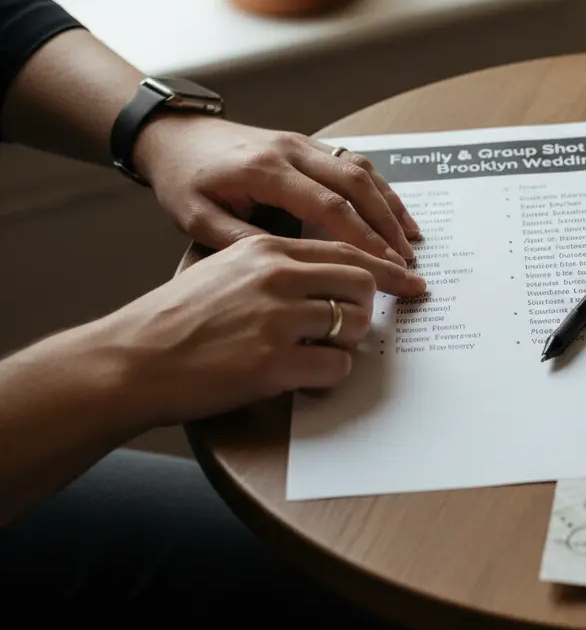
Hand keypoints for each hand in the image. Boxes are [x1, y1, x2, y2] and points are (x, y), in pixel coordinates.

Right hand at [98, 234, 423, 425]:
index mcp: (266, 250)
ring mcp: (276, 319)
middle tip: (358, 328)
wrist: (130, 360)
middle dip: (370, 309)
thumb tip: (324, 278)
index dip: (386, 269)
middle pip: (362, 283)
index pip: (346, 250)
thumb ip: (271, 266)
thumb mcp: (222, 269)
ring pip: (354, 325)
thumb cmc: (174, 320)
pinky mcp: (273, 363)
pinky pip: (336, 367)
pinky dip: (331, 377)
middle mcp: (276, 277)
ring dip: (348, 345)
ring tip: (318, 355)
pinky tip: (306, 379)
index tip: (412, 281)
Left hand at [132, 114, 421, 265]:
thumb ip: (241, 241)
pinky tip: (393, 211)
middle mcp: (292, 150)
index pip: (330, 207)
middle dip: (387, 225)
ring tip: (412, 239)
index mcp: (266, 171)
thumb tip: (292, 267)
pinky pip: (353, 162)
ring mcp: (303, 142)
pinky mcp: (307, 143)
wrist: (173, 135)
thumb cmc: (183, 179)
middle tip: (408, 260)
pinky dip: (379, 187)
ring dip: (390, 204)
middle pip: (356, 185)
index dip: (363, 239)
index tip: (386, 266)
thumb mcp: (196, 218)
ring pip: (361, 169)